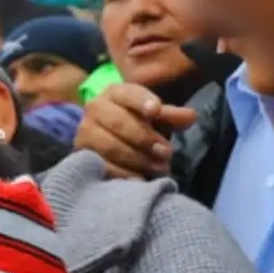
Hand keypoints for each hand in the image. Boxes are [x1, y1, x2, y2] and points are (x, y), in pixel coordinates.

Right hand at [72, 84, 198, 179]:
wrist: (105, 137)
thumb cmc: (134, 122)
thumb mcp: (153, 116)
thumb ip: (171, 116)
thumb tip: (191, 117)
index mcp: (115, 93)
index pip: (128, 93)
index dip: (141, 101)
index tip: (156, 111)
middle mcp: (95, 108)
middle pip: (119, 122)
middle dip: (145, 138)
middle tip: (167, 152)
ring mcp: (85, 132)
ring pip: (111, 145)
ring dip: (137, 158)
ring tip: (159, 168)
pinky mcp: (82, 154)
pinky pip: (103, 165)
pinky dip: (123, 173)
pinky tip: (139, 179)